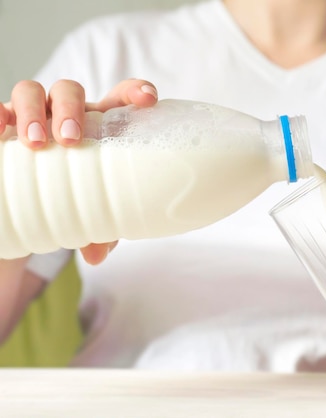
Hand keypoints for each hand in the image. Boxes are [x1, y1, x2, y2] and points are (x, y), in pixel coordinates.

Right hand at [0, 78, 158, 264]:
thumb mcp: (94, 211)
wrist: (37, 200)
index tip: (148, 101)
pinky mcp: (5, 125)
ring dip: (34, 111)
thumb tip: (96, 256)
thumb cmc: (79, 196)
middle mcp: (67, 114)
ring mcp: (34, 116)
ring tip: (36, 143)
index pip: (121, 97)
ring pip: (31, 90)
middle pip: (69, 90)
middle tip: (70, 141)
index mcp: (101, 125)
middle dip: (70, 109)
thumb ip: (101, 229)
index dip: (135, 91)